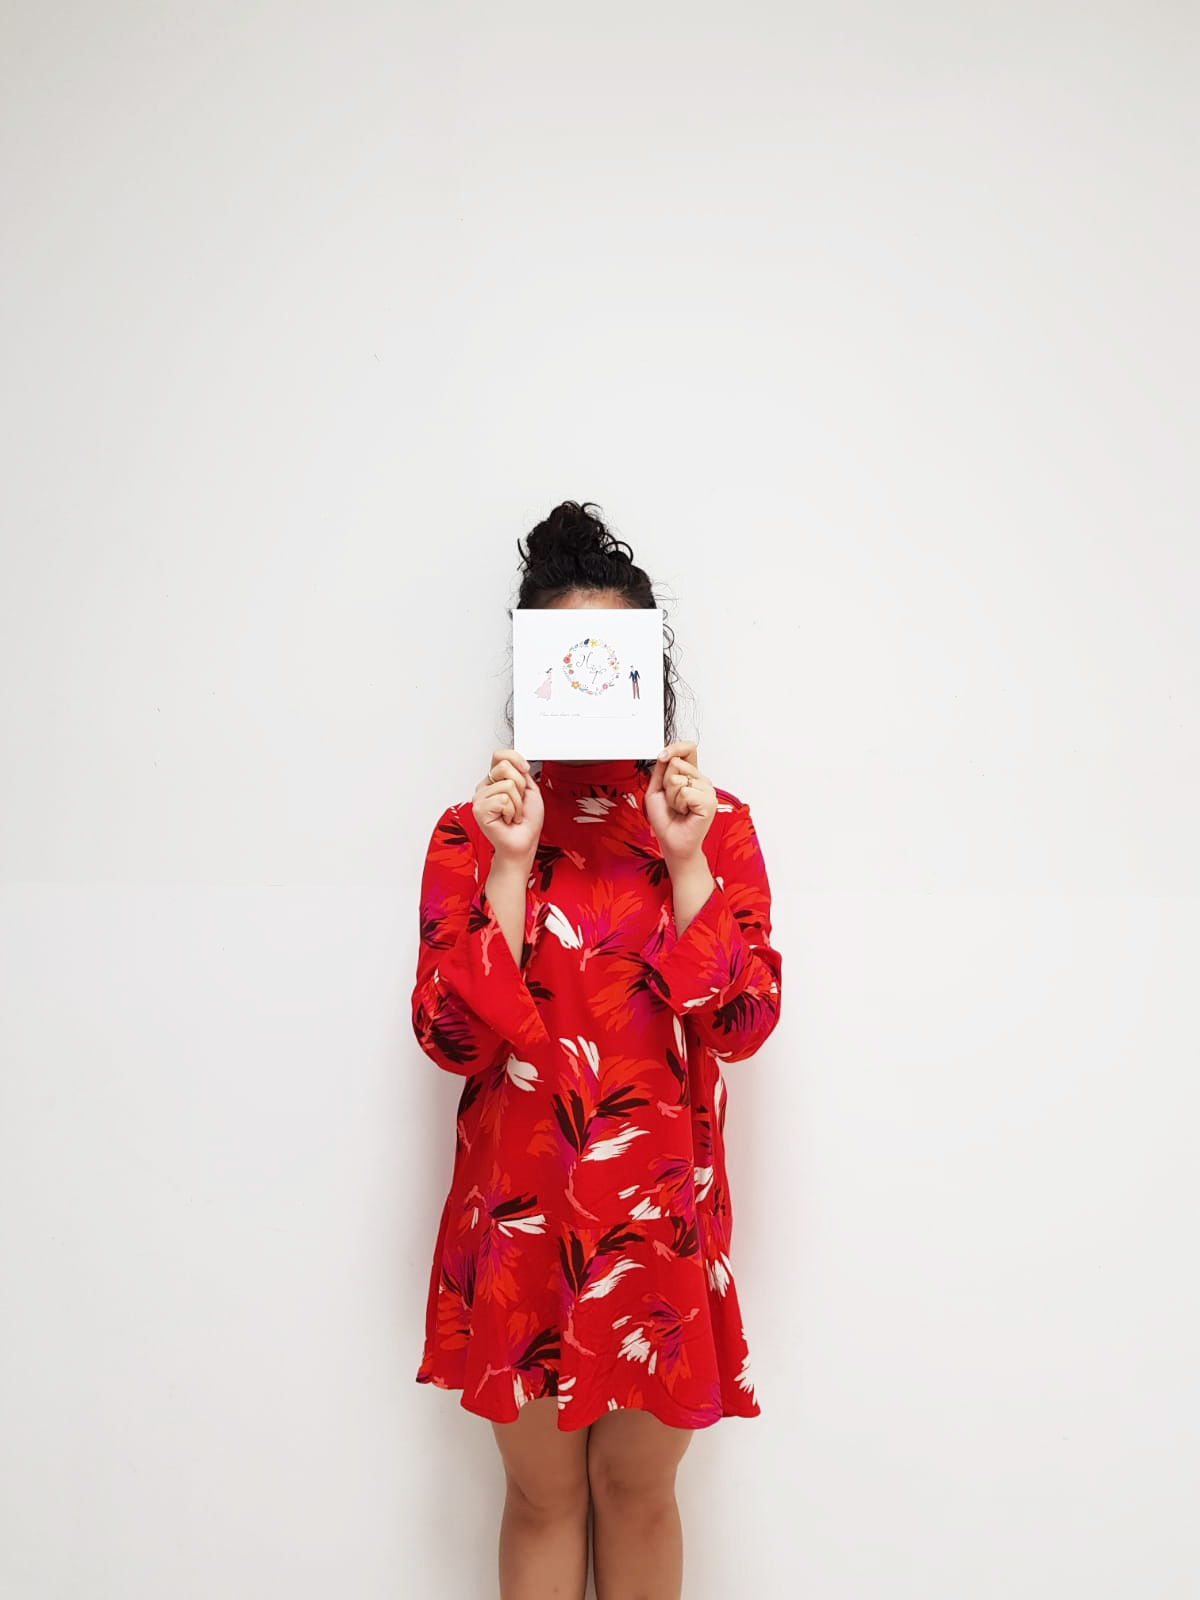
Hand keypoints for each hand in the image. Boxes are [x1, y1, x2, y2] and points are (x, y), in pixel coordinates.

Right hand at [473, 748, 543, 862]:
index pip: (500, 755)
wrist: (524, 842)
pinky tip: (507, 819)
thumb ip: (521, 772)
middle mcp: (485, 787)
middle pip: (504, 767)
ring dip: (517, 803)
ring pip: (507, 785)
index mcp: (495, 780)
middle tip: (517, 802)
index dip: (515, 758)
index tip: (525, 769)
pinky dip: (512, 811)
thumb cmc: (527, 821)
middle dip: (520, 786)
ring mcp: (480, 798)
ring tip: (512, 813)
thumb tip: (516, 761)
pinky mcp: (479, 810)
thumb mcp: (530, 789)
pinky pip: (503, 800)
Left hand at [644, 740, 717, 864]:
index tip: (662, 757)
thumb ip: (661, 769)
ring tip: (678, 808)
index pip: (688, 749)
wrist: (672, 842)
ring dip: (671, 797)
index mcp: (691, 775)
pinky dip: (678, 804)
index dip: (675, 748)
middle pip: (677, 763)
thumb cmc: (666, 819)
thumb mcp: (656, 789)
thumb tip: (665, 753)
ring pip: (678, 779)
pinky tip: (685, 812)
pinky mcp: (709, 802)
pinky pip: (685, 792)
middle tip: (672, 801)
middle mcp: (701, 781)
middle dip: (666, 783)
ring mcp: (707, 791)